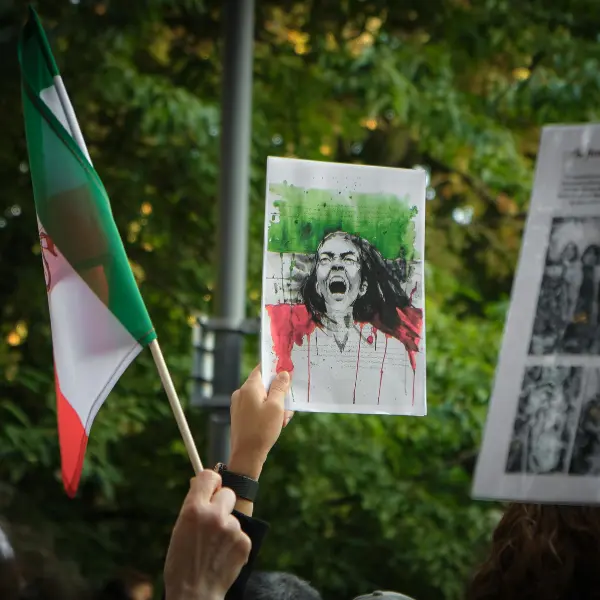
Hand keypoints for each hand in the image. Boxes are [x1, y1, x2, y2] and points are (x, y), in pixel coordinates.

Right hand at [164, 471, 250, 599]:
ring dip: (227, 527)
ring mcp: (231, 529)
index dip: (210, 481)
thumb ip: (193, 506)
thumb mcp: (180, 529)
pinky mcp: (244, 542)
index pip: (209, 476)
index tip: (211, 487)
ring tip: (213, 547)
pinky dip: (234, 543)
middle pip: (227, 493)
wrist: (195, 594)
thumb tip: (199, 484)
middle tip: (213, 518)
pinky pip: (240, 534)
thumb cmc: (181, 563)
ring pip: (233, 517)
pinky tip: (222, 556)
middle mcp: (215, 515)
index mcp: (194, 509)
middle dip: (222, 503)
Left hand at [229, 366, 291, 480]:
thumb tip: (283, 373)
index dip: (275, 368)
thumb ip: (280, 387)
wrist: (246, 456)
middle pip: (264, 384)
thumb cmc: (262, 430)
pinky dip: (267, 412)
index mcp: (249, 387)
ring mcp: (239, 404)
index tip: (287, 372)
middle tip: (287, 408)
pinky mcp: (241, 415)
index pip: (262, 368)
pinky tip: (275, 425)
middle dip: (279, 394)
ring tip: (282, 421)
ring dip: (275, 406)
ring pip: (262, 397)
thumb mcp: (276, 407)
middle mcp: (242, 393)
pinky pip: (257, 407)